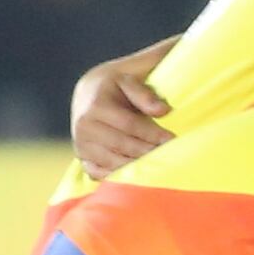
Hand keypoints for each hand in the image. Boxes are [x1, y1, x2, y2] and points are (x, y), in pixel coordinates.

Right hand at [69, 49, 172, 173]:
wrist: (87, 93)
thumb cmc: (115, 84)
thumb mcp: (127, 78)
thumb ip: (144, 93)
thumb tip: (163, 110)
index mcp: (96, 106)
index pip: (129, 125)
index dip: (152, 133)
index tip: (172, 139)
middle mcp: (84, 127)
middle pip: (122, 146)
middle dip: (148, 151)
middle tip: (170, 155)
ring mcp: (81, 145)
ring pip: (113, 162)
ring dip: (137, 166)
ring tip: (158, 165)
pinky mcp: (82, 158)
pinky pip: (101, 174)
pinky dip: (119, 176)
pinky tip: (138, 173)